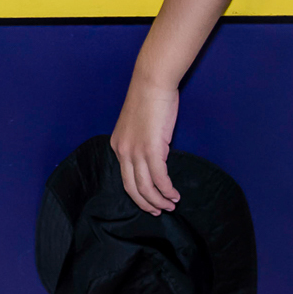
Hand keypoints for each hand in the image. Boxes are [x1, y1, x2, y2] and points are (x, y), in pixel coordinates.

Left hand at [110, 71, 180, 214]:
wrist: (152, 82)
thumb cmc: (148, 99)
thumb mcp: (137, 126)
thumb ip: (140, 143)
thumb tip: (152, 159)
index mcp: (117, 145)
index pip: (124, 178)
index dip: (137, 194)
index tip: (148, 202)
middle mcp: (123, 151)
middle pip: (132, 188)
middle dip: (146, 204)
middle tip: (158, 212)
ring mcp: (136, 151)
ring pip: (146, 187)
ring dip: (159, 201)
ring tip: (171, 205)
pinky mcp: (151, 149)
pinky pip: (159, 178)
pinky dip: (167, 190)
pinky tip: (174, 194)